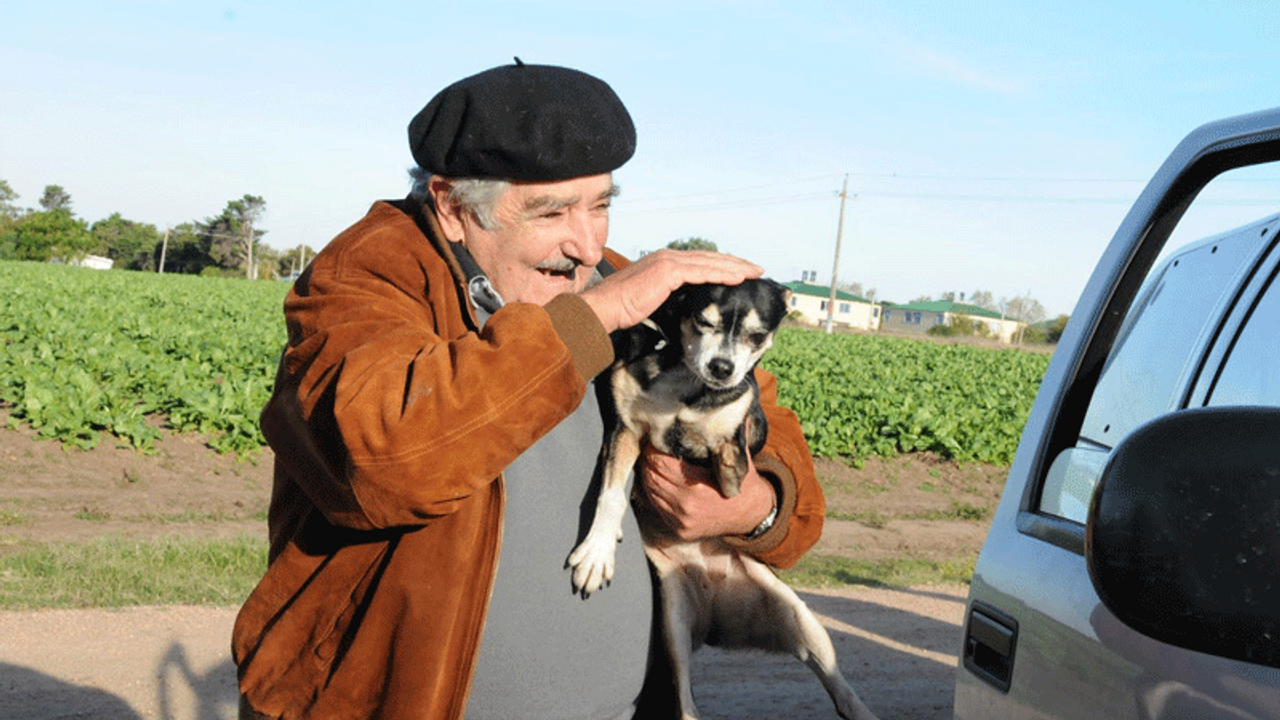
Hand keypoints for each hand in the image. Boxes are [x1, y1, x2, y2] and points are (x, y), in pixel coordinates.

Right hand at [579, 249, 761, 331]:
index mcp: (664, 261)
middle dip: (735, 263)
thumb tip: (683, 305)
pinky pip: (703, 272)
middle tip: (756, 269)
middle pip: (710, 258)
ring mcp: (669, 262)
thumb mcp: (651, 298)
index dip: (722, 265)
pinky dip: (722, 274)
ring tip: (754, 272)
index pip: (700, 261)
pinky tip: (738, 279)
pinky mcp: (669, 271)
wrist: (605, 307)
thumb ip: (668, 294)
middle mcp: (668, 256)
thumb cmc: (622, 308)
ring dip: (735, 267)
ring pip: (710, 262)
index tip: (741, 272)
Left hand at [637, 447, 775, 540]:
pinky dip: (653, 490)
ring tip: (651, 459)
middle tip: (648, 445)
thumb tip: (730, 407)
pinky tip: (658, 478)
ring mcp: (681, 521)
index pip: (661, 464)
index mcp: (698, 489)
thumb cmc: (743, 485)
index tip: (654, 437)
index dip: (653, 449)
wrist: (750, 516)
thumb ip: (731, 437)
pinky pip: (656, 506)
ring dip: (647, 474)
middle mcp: (686, 507)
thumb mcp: (740, 460)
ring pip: (649, 491)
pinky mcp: (678, 529)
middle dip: (647, 459)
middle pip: (651, 476)